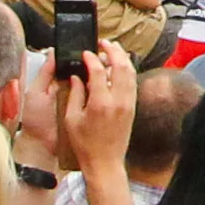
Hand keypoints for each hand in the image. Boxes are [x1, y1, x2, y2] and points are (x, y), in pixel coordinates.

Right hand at [59, 36, 139, 150]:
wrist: (105, 162)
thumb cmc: (85, 144)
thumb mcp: (72, 119)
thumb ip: (75, 94)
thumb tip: (77, 76)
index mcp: (101, 103)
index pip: (99, 71)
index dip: (92, 59)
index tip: (86, 53)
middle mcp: (118, 100)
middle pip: (121, 65)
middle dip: (113, 50)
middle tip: (104, 43)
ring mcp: (128, 103)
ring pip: (130, 72)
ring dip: (122, 58)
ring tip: (113, 49)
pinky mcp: (133, 107)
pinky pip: (132, 82)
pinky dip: (127, 70)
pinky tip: (119, 66)